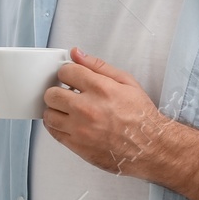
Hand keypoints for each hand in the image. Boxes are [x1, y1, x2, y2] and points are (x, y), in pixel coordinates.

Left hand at [43, 47, 170, 177]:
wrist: (150, 146)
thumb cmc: (140, 115)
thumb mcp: (126, 82)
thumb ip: (98, 65)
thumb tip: (76, 53)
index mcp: (100, 88)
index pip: (66, 72)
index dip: (67, 73)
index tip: (71, 79)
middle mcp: (87, 108)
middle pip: (51, 94)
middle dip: (58, 92)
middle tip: (67, 95)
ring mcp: (80, 129)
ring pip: (48, 115)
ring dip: (55, 111)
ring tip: (67, 111)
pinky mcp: (77, 146)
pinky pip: (54, 133)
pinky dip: (57, 127)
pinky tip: (68, 124)